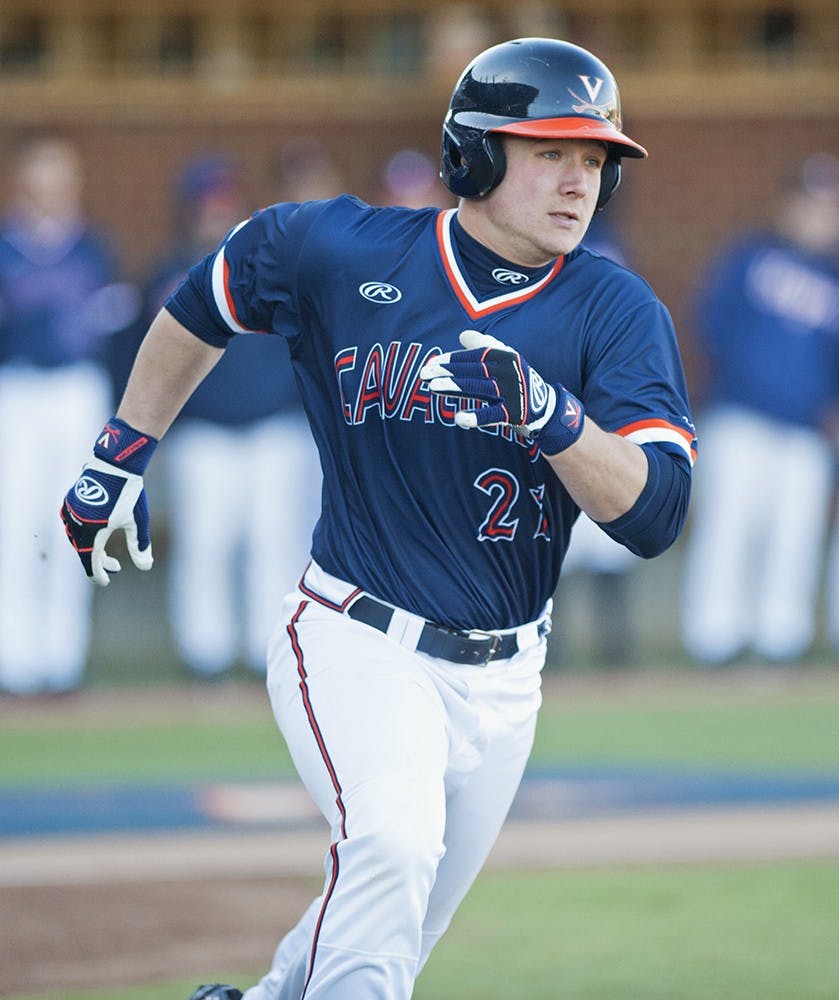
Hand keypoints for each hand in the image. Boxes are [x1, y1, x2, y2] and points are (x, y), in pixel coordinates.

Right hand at [60, 419, 156, 585]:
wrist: (116, 463)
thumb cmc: (130, 492)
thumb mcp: (138, 521)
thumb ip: (140, 545)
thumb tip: (146, 566)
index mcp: (93, 531)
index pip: (91, 561)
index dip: (97, 574)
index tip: (105, 582)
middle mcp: (77, 522)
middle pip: (84, 550)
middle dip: (98, 561)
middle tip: (115, 567)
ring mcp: (71, 510)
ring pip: (76, 537)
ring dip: (90, 547)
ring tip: (105, 552)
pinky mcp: (70, 500)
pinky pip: (71, 523)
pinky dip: (82, 533)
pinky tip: (94, 533)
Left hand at [420, 330, 584, 453]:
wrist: (545, 406)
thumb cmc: (519, 379)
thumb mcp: (506, 358)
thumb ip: (485, 346)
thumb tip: (462, 335)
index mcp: (505, 355)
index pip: (473, 355)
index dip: (451, 359)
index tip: (432, 363)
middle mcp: (508, 371)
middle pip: (472, 370)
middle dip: (446, 371)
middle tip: (423, 374)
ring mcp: (511, 391)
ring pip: (477, 388)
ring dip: (453, 387)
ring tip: (432, 388)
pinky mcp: (513, 412)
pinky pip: (491, 414)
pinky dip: (474, 417)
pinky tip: (458, 419)